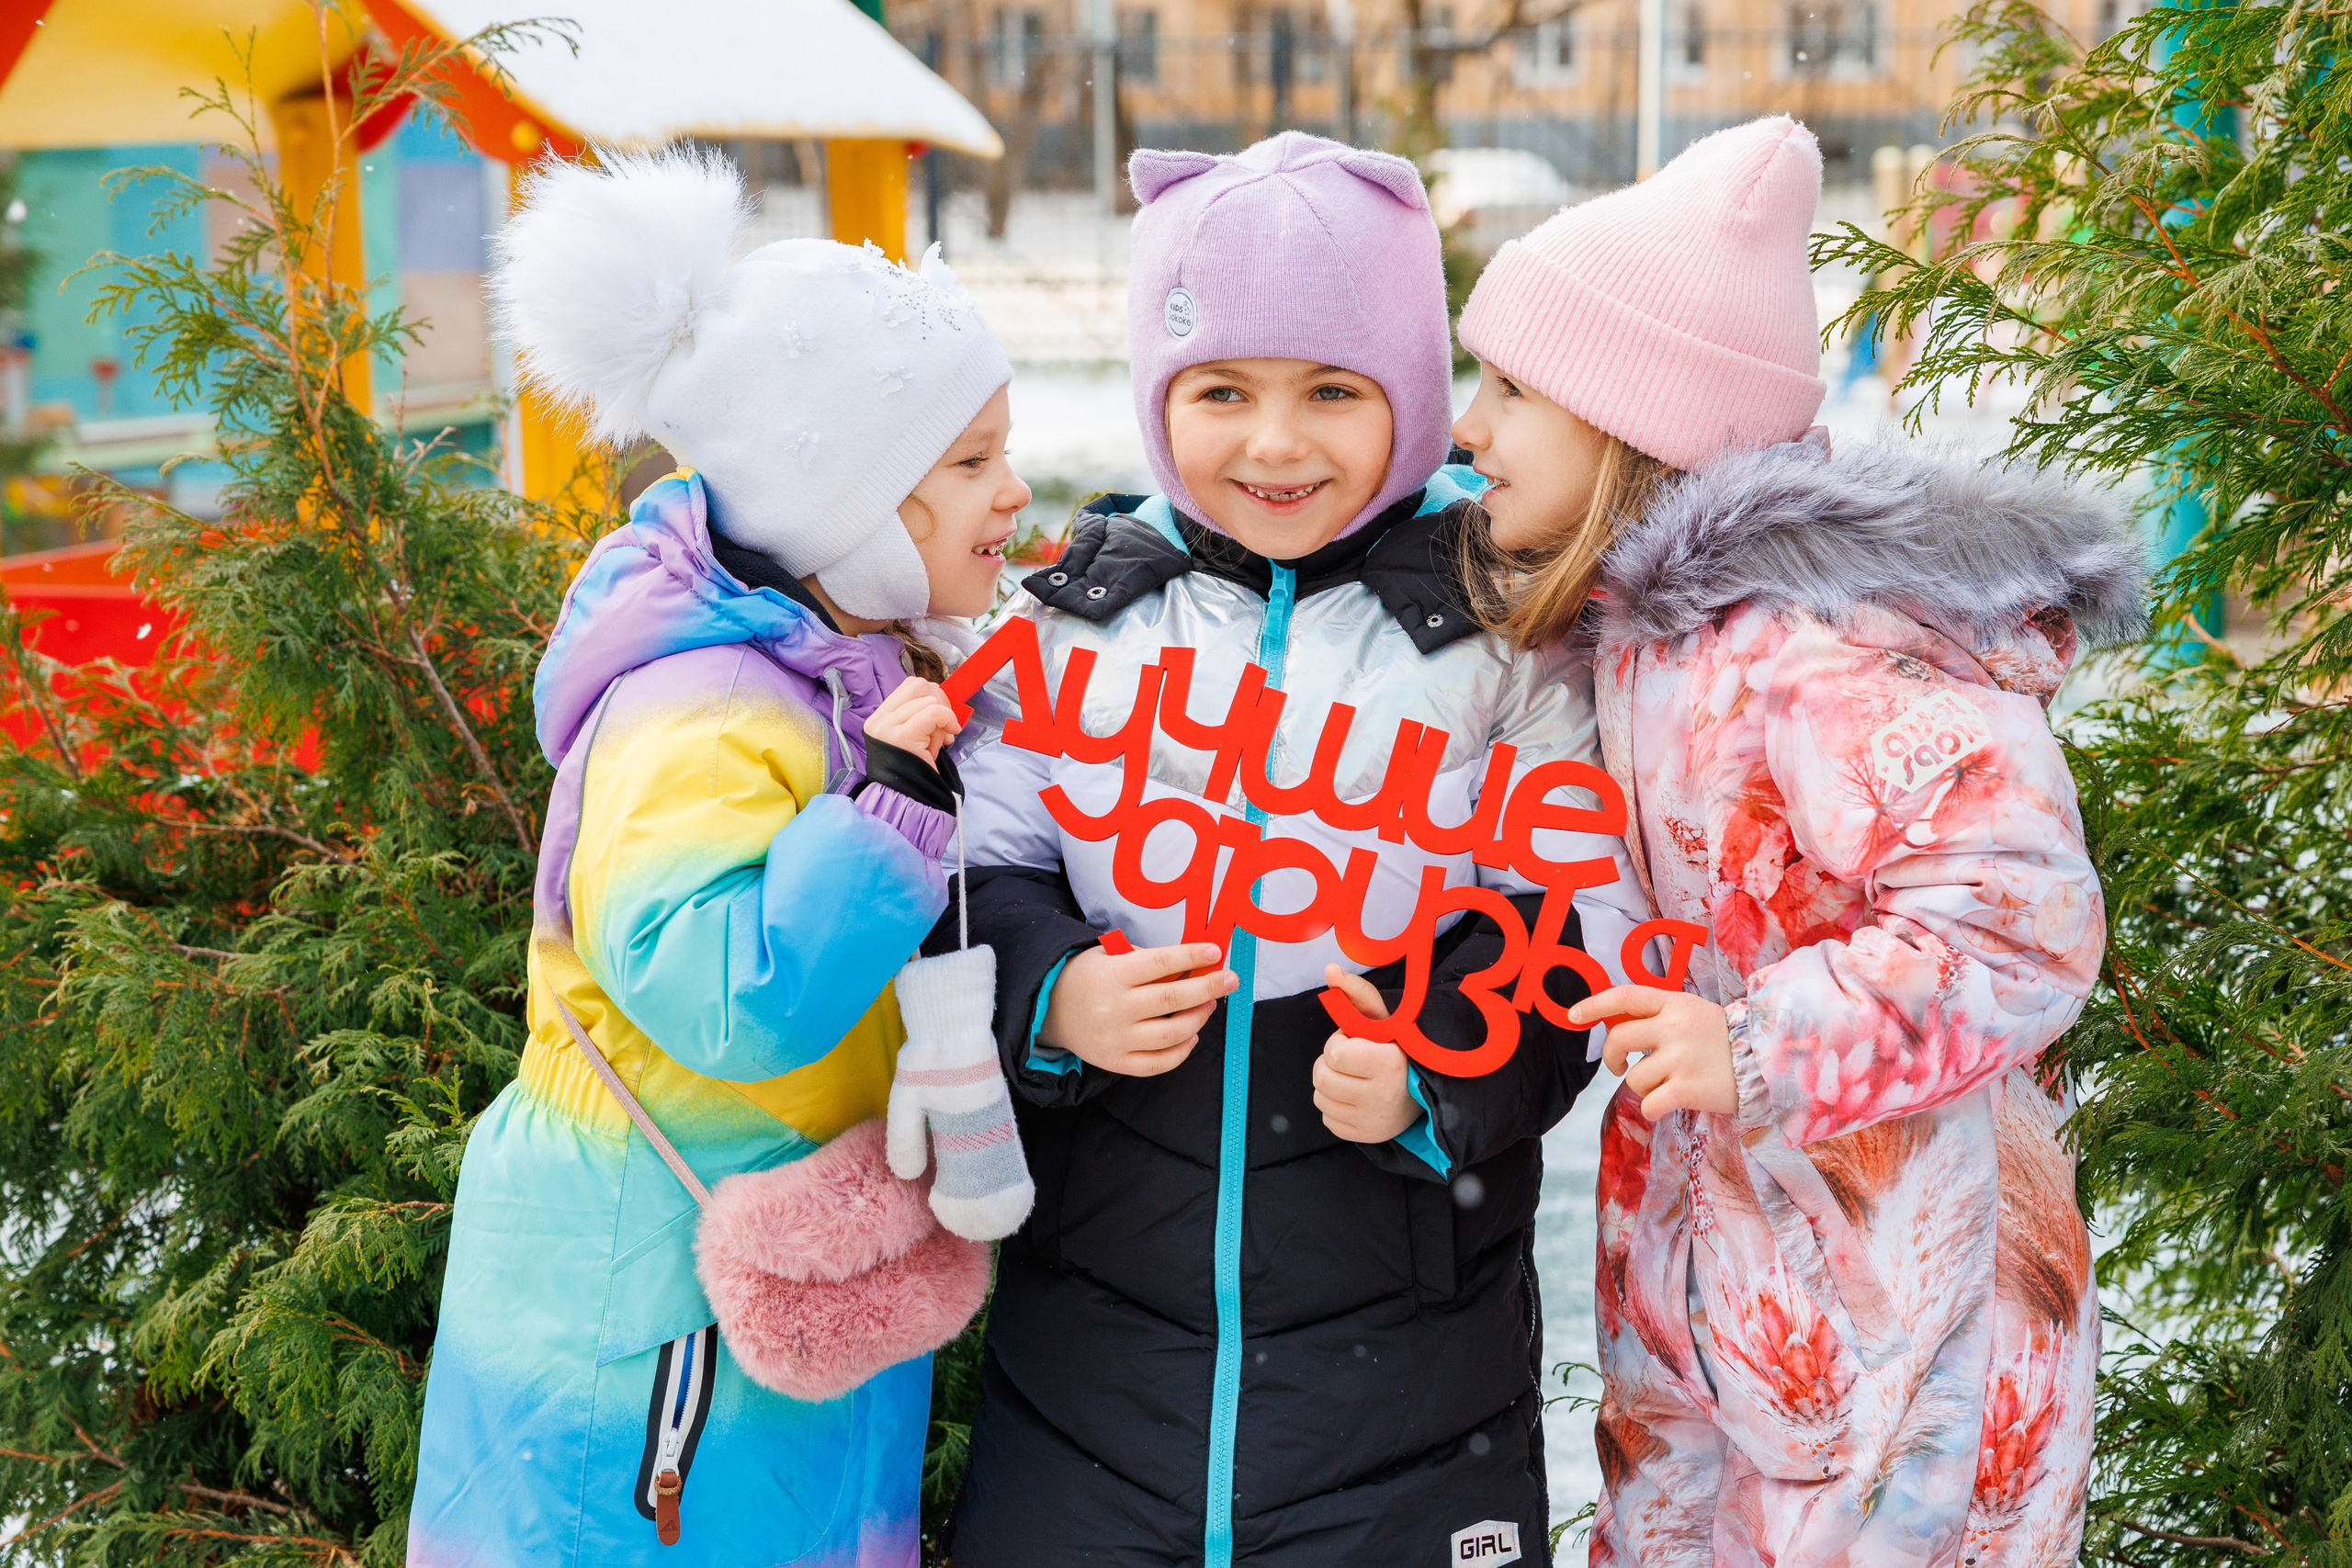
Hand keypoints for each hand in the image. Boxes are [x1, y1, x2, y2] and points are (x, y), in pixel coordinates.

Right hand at [865, 676, 961, 762]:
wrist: (906, 799)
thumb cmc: (915, 770)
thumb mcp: (916, 736)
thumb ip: (922, 715)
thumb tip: (942, 700)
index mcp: (880, 717)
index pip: (910, 686)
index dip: (933, 695)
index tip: (941, 718)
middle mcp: (880, 719)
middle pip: (919, 685)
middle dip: (941, 701)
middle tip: (946, 725)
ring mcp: (888, 727)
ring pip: (929, 700)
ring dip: (943, 719)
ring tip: (940, 741)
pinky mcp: (901, 736)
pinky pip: (934, 713)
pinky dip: (948, 720)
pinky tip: (949, 738)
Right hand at [1040, 940, 1235, 1076]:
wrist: (1049, 1010)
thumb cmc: (1086, 976)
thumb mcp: (1107, 954)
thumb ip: (1145, 959)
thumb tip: (1191, 964)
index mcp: (1113, 975)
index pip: (1161, 963)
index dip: (1191, 956)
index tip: (1215, 952)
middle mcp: (1115, 1008)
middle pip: (1173, 999)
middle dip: (1208, 987)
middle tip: (1230, 979)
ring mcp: (1117, 1039)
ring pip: (1172, 1033)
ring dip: (1198, 1018)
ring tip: (1209, 1006)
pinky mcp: (1117, 1062)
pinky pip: (1158, 1063)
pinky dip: (1181, 1051)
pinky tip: (1191, 1035)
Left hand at [1312, 966, 1419, 1143]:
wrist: (1423, 1090)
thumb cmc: (1396, 1048)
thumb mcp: (1382, 1018)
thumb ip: (1355, 991)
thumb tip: (1329, 970)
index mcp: (1388, 1064)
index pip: (1335, 1055)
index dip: (1340, 1044)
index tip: (1356, 1043)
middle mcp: (1381, 1097)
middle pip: (1322, 1077)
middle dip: (1331, 1063)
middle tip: (1353, 1060)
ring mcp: (1372, 1121)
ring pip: (1320, 1097)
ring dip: (1330, 1083)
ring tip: (1353, 1077)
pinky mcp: (1365, 1137)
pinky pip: (1327, 1118)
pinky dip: (1335, 1105)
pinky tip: (1354, 1096)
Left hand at [1570, 986, 1736, 1122]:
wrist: (1766, 1062)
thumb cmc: (1724, 1040)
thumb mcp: (1693, 1012)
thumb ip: (1660, 1015)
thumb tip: (1619, 1028)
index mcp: (1673, 1003)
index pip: (1624, 996)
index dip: (1593, 1004)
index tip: (1572, 1016)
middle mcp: (1673, 1027)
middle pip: (1618, 1038)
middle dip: (1611, 1057)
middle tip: (1619, 1066)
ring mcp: (1680, 1058)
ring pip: (1633, 1078)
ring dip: (1643, 1086)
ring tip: (1666, 1084)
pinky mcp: (1686, 1089)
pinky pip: (1648, 1104)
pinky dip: (1653, 1109)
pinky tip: (1669, 1102)